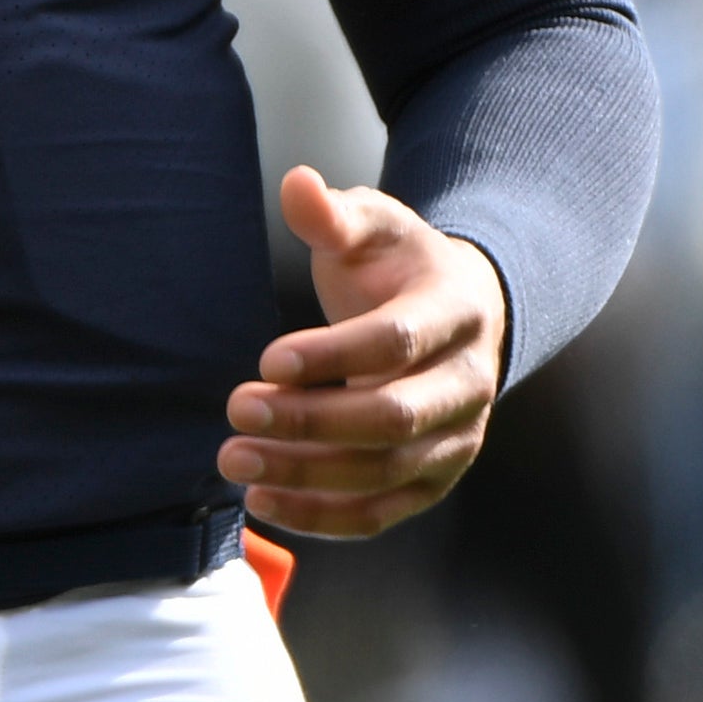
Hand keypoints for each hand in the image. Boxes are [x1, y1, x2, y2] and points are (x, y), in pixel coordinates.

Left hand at [218, 164, 508, 536]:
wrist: (458, 313)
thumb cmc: (398, 266)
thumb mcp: (373, 226)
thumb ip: (333, 213)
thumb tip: (296, 184)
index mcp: (456, 312)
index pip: (395, 342)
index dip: (332, 356)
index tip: (267, 361)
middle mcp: (468, 384)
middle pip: (392, 418)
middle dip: (310, 422)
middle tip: (237, 412)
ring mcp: (456, 439)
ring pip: (384, 472)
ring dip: (306, 475)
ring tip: (234, 461)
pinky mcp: (434, 480)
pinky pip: (383, 512)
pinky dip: (324, 517)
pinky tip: (263, 501)